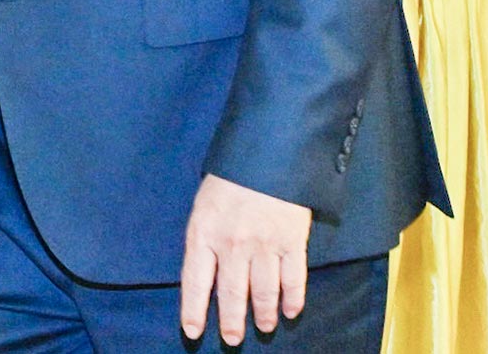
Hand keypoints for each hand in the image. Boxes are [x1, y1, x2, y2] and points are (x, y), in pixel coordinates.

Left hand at [179, 173, 311, 344]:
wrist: (268, 152)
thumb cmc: (228, 177)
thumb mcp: (203, 204)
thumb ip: (205, 237)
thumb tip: (205, 270)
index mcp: (204, 233)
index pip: (195, 282)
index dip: (194, 310)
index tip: (193, 332)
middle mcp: (233, 245)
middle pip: (232, 294)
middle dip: (231, 321)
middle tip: (232, 339)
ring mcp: (265, 246)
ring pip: (264, 292)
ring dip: (264, 314)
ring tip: (264, 327)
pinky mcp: (293, 242)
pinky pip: (293, 280)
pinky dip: (293, 299)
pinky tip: (291, 312)